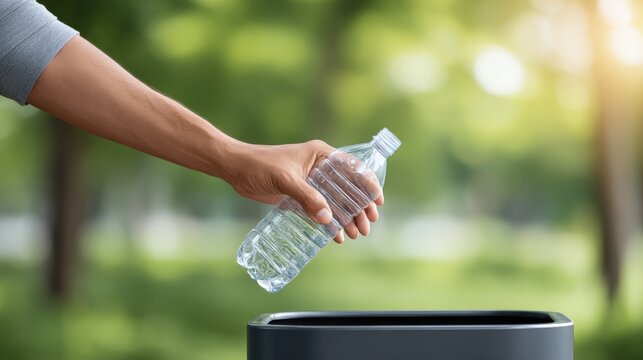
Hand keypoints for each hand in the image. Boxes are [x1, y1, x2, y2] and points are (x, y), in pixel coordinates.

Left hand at [226, 140, 383, 243]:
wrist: (235, 169)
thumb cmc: (260, 165)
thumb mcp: (285, 180)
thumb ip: (306, 197)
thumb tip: (328, 218)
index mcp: (321, 155)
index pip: (352, 168)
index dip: (368, 184)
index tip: (377, 201)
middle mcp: (320, 168)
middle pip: (348, 189)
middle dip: (359, 208)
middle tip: (366, 227)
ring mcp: (311, 183)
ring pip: (336, 202)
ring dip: (347, 218)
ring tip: (355, 235)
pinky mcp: (300, 196)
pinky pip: (321, 210)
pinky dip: (330, 222)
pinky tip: (337, 236)